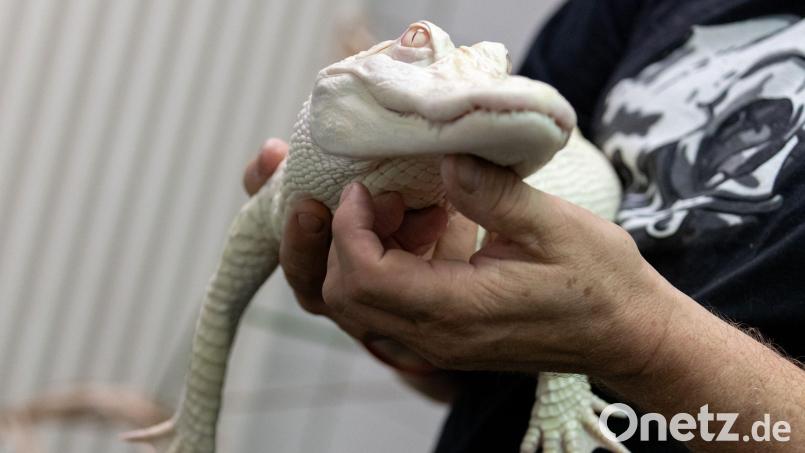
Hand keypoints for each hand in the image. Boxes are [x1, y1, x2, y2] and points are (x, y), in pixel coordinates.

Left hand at [322, 154, 674, 379]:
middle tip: (386, 196)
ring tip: (415, 210)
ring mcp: (438, 343)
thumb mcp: (554, 224)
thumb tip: (441, 157)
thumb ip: (490, 192)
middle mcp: (436, 338)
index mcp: (458, 311)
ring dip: (369, 251)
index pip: (364, 277)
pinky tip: (436, 229)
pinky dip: (392, 264)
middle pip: (345, 297)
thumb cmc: (600, 281)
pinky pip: (390, 307)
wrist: (626, 334)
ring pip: (361, 306)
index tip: (367, 187)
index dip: (349, 228)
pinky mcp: (446, 337)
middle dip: (347, 240)